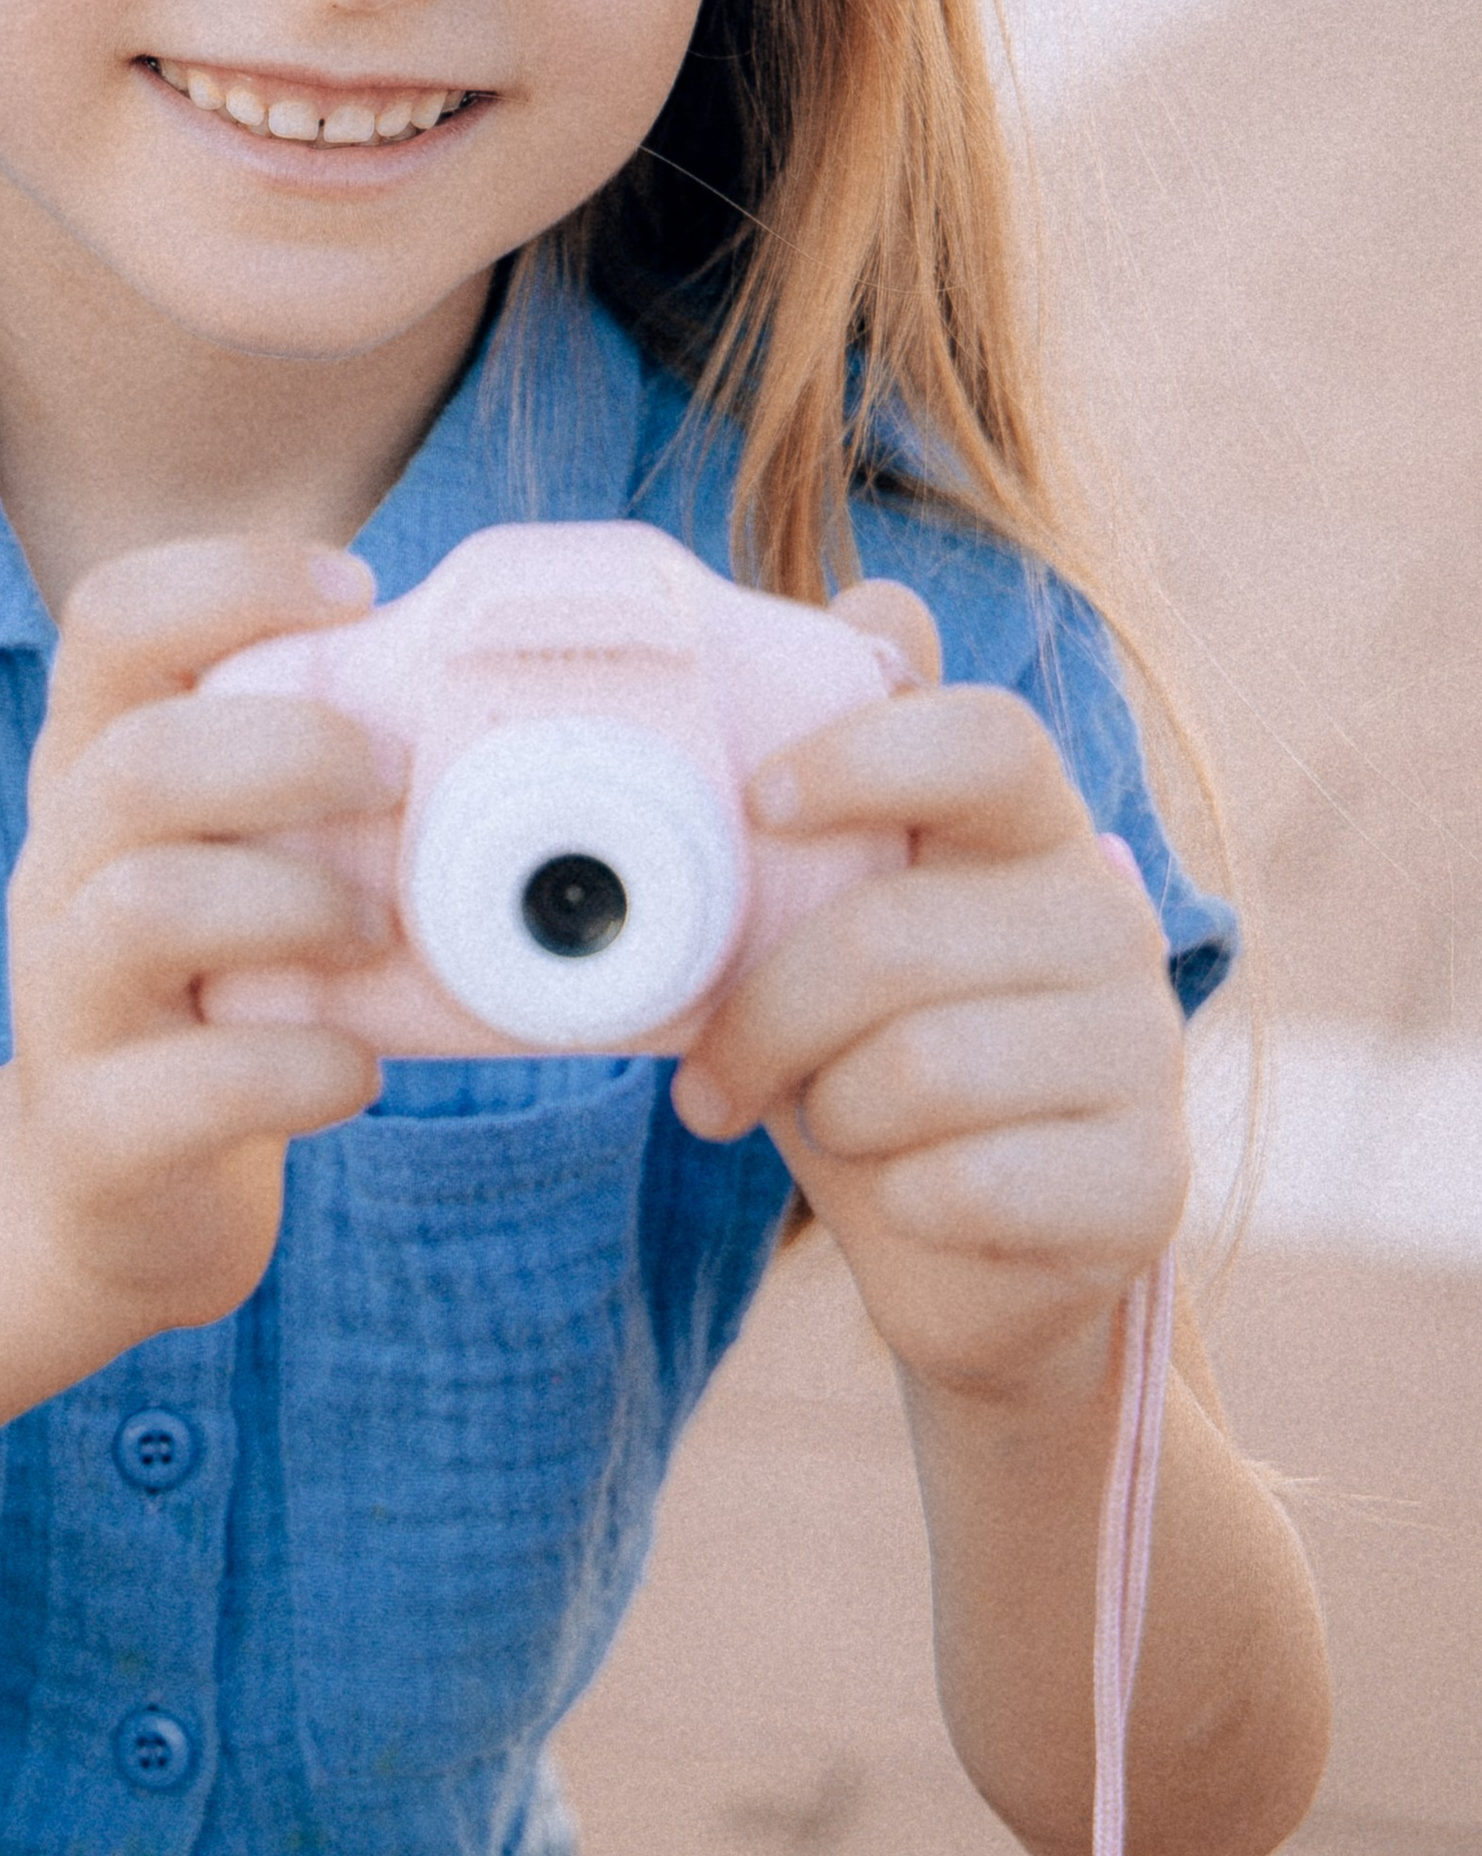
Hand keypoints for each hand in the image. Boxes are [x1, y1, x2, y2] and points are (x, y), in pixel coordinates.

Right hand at [6, 538, 395, 1333]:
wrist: (114, 1189)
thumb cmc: (224, 980)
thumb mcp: (239, 846)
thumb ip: (320, 759)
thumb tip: (508, 663)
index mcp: (96, 767)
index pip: (111, 619)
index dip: (229, 581)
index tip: (357, 590)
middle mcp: (60, 869)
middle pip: (134, 762)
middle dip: (289, 751)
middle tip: (398, 777)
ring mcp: (65, 1002)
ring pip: (142, 910)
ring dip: (294, 903)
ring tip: (378, 928)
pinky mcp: (99, 1131)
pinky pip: (188, 1087)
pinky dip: (295, 1068)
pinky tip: (355, 1067)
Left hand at [670, 582, 1190, 1414]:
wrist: (968, 1257)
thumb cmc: (875, 1059)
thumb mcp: (835, 920)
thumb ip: (846, 784)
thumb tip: (876, 598)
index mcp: (1030, 833)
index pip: (986, 738)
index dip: (866, 757)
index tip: (755, 802)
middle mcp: (1110, 921)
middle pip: (898, 933)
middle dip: (766, 1017)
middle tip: (708, 1079)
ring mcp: (1145, 1055)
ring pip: (923, 1068)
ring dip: (831, 1114)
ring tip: (826, 1126)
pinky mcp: (1146, 1185)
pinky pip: (975, 1183)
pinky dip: (903, 1201)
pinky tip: (908, 1200)